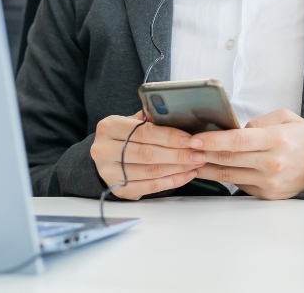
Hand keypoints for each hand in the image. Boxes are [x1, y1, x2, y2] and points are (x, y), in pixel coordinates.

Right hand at [90, 111, 204, 199]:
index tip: (190, 139)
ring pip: (150, 172)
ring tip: (196, 163)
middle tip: (199, 153)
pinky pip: (150, 187)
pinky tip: (186, 175)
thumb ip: (150, 119)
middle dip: (177, 154)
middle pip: (147, 154)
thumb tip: (177, 114)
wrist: (105, 159)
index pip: (143, 132)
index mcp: (109, 127)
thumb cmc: (124, 137)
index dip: (169, 136)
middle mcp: (104, 150)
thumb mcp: (131, 122)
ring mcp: (109, 173)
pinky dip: (171, 181)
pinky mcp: (119, 190)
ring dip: (178, 168)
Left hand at [190, 109, 303, 199]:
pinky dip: (221, 176)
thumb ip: (259, 122)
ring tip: (188, 159)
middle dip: (202, 153)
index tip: (194, 138)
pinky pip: (237, 183)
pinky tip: (208, 168)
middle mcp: (272, 163)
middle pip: (228, 158)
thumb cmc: (302, 138)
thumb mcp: (285, 117)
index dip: (212, 140)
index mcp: (277, 140)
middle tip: (183, 147)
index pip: (238, 141)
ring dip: (205, 167)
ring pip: (227, 174)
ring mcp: (268, 182)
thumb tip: (234, 130)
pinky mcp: (265, 194)